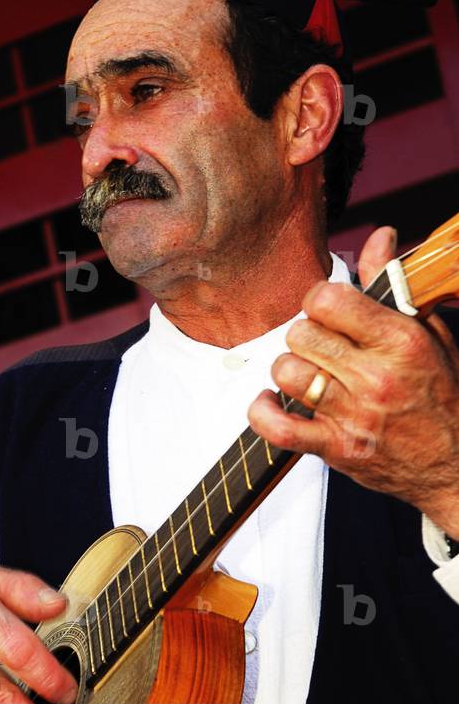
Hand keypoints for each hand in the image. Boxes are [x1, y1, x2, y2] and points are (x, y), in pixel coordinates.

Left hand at [248, 226, 458, 537]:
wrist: (455, 465)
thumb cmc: (442, 397)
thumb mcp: (430, 333)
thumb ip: (393, 285)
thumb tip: (379, 237)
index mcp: (400, 341)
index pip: (328, 300)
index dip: (319, 302)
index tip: (328, 313)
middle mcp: (375, 377)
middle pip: (300, 335)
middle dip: (306, 337)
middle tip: (323, 349)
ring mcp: (353, 415)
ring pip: (287, 373)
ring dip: (292, 371)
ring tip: (310, 376)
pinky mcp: (336, 449)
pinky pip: (278, 427)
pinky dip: (263, 413)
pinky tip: (271, 402)